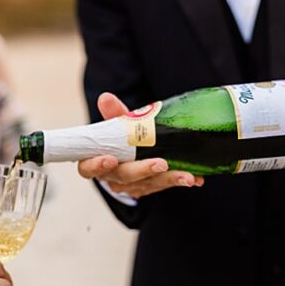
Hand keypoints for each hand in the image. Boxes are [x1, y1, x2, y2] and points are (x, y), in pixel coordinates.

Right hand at [77, 93, 203, 197]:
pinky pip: (164, 185)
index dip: (96, 166)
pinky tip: (196, 178)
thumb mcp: (115, 125)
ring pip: (148, 184)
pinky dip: (179, 180)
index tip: (110, 160)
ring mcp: (131, 186)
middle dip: (143, 170)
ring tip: (187, 176)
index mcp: (95, 163)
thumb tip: (105, 97)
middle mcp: (112, 178)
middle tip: (160, 163)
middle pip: (124, 177)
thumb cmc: (118, 139)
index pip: (88, 169)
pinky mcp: (148, 188)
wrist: (129, 156)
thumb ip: (113, 113)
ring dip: (168, 179)